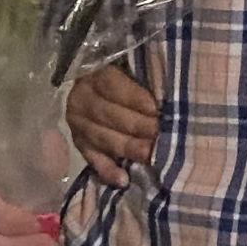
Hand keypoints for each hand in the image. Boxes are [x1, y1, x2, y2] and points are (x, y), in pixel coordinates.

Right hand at [66, 62, 160, 185]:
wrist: (101, 84)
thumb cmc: (129, 73)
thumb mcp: (133, 65)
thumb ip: (146, 72)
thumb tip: (169, 85)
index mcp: (93, 73)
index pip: (112, 85)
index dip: (134, 98)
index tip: (157, 110)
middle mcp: (81, 98)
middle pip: (108, 114)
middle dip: (136, 126)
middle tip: (159, 135)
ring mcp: (78, 123)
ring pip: (102, 137)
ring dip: (126, 148)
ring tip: (149, 156)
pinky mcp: (80, 143)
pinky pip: (92, 159)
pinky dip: (107, 170)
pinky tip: (123, 180)